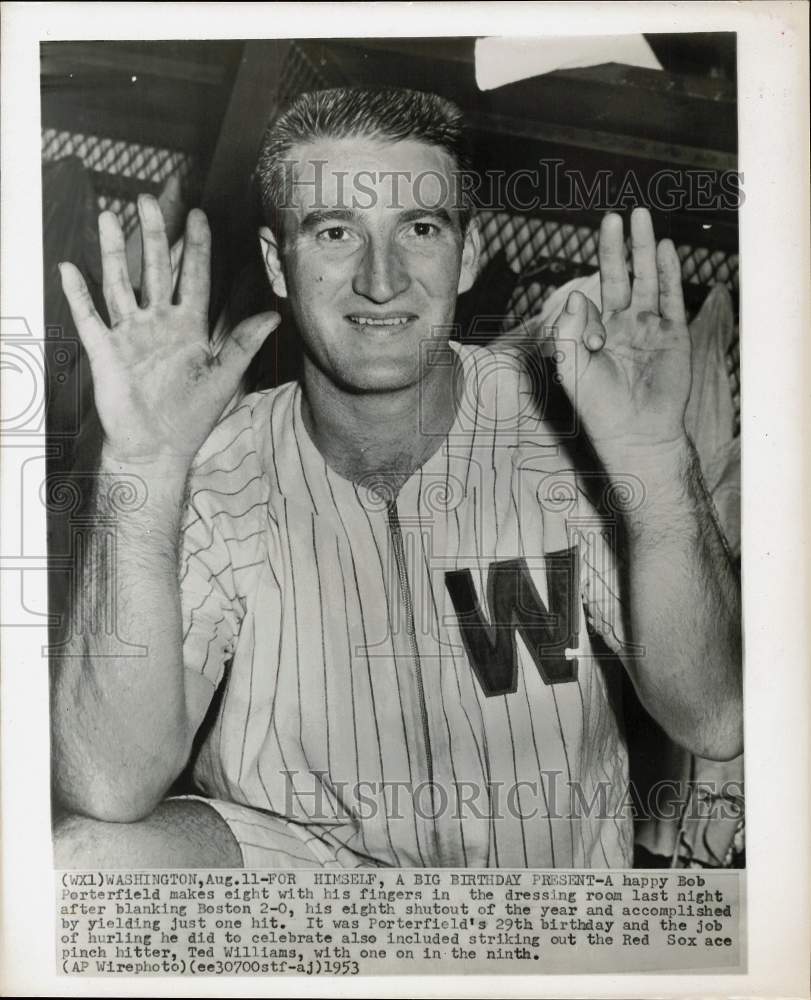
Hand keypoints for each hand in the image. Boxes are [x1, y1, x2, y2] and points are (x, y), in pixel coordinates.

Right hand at [59, 195, 278, 469]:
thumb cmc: (192, 417)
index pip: (194, 277)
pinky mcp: (106, 351)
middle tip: (147, 199)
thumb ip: (245, 344)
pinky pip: (89, 317)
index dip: (196, 246)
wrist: (157, 448)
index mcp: (190, 326)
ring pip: (121, 284)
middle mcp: (159, 323)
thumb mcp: (223, 377)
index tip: (198, 214)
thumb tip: (276, 315)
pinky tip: (69, 268)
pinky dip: (78, 294)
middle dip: (152, 234)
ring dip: (114, 252)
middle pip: (155, 269)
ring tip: (109, 217)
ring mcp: (130, 334)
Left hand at [551, 207, 691, 465]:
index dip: (585, 308)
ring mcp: (649, 328)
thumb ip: (568, 332)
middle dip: (617, 247)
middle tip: (615, 216)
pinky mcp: (673, 334)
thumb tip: (577, 294)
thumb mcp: (572, 369)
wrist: (636, 432)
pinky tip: (665, 248)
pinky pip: (672, 297)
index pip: (590, 300)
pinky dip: (669, 272)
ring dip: (643, 250)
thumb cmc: (599, 407)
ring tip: (641, 217)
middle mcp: (623, 326)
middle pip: (619, 277)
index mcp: (595, 333)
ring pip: (647, 280)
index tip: (592, 339)